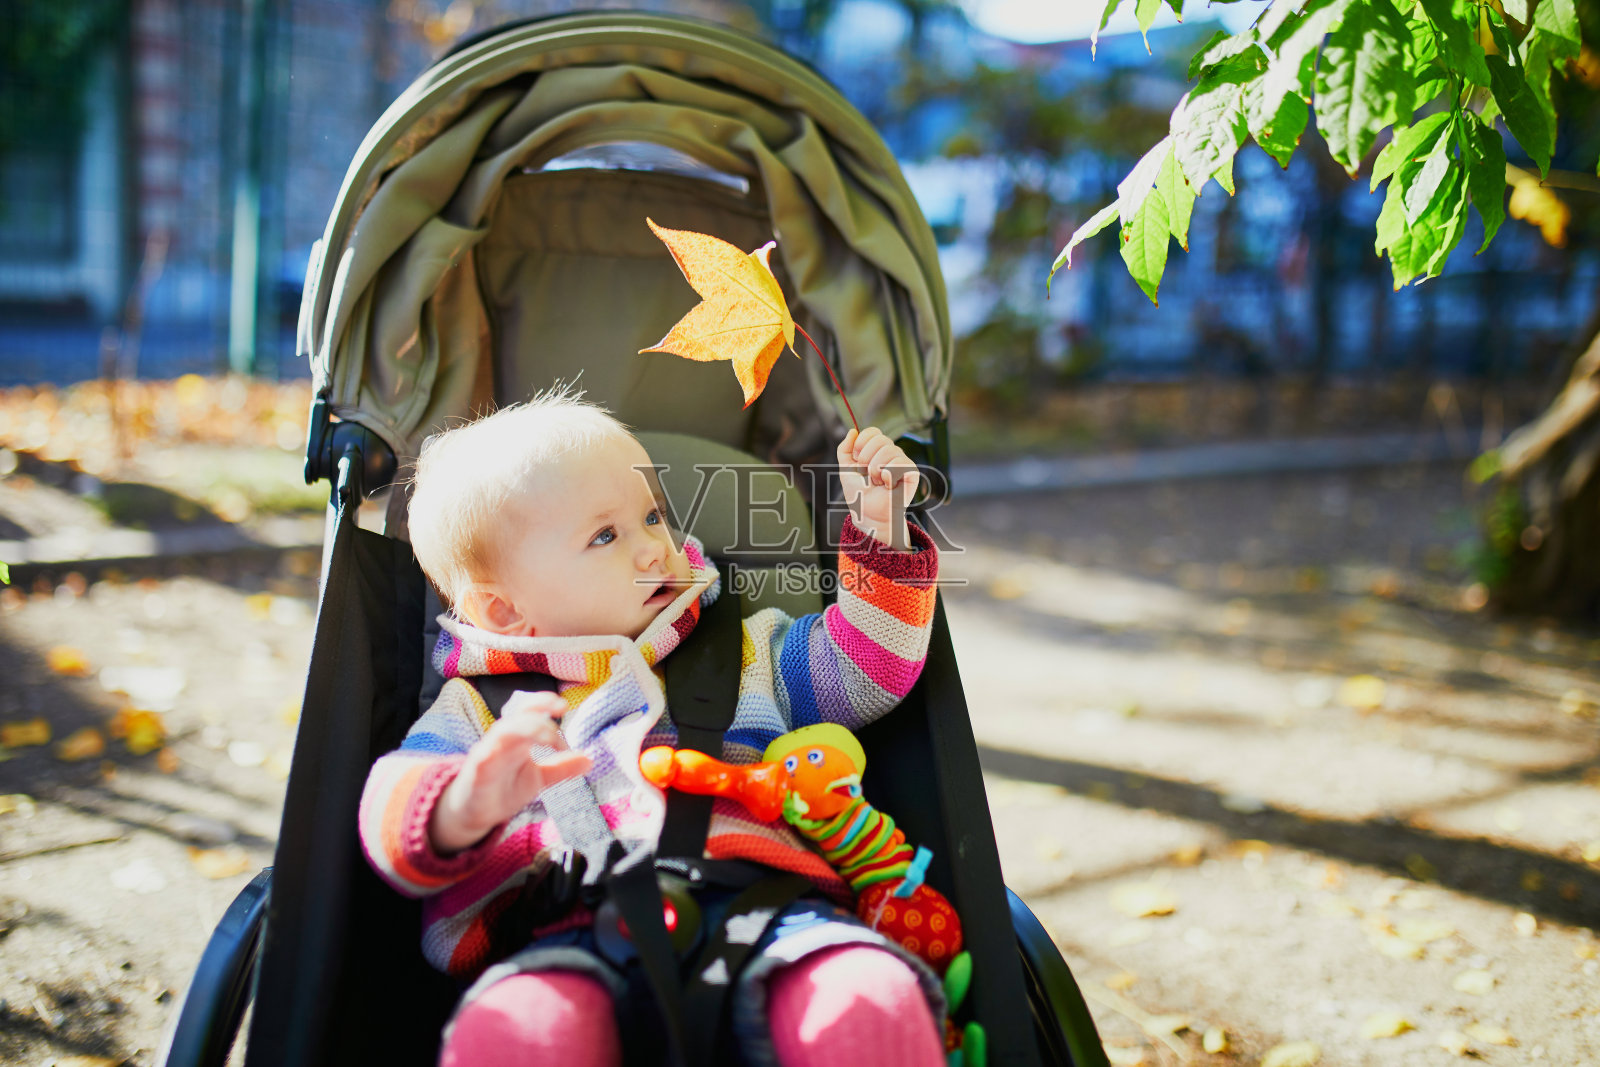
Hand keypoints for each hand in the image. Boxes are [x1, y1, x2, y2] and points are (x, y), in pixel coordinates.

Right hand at [429, 691, 591, 854]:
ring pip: (503, 730)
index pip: (530, 711)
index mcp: (518, 737)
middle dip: (538, 708)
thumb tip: (589, 760)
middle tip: (561, 710)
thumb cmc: (504, 788)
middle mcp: (503, 740)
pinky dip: (495, 751)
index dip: (544, 702)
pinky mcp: (476, 771)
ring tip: (550, 737)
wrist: (474, 813)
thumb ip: (561, 768)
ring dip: (526, 727)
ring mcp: (488, 753)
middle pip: (517, 715)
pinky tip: (508, 753)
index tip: (564, 705)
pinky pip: (483, 756)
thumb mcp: (538, 779)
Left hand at [838, 427, 919, 550]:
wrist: (867, 515)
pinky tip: (888, 485)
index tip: (857, 460)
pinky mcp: (912, 473)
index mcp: (877, 450)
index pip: (873, 432)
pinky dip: (889, 475)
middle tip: (866, 474)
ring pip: (889, 450)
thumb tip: (852, 430)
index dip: (861, 443)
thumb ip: (845, 449)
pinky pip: (900, 463)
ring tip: (877, 482)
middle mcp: (891, 454)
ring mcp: (902, 462)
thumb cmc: (859, 495)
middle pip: (880, 438)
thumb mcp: (845, 470)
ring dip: (876, 470)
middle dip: (866, 458)